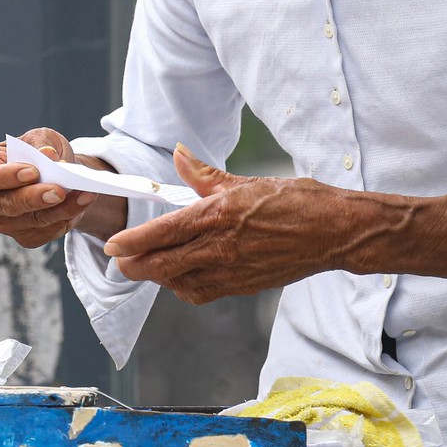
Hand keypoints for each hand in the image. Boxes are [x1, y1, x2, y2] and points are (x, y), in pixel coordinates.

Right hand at [0, 127, 120, 247]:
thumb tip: (48, 155)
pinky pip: (46, 233)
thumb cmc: (38, 153)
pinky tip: (82, 203)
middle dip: (35, 198)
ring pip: (32, 221)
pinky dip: (66, 218)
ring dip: (61, 209)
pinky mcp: (24, 237)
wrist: (54, 174)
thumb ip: (40, 142)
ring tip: (84, 194)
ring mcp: (4, 223)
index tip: (33, 172)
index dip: (6, 176)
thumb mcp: (39, 138)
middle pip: (7, 205)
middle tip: (58, 191)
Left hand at [104, 145, 367, 303]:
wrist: (334, 232)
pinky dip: (184, 287)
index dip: (132, 242)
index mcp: (218, 216)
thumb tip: (178, 154)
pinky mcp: (243, 286)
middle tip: (119, 263)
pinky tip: (181, 278)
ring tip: (146, 267)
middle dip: (135, 266)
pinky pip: (202, 292)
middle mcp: (220, 248)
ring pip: (179, 282)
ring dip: (158, 277)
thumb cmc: (297, 202)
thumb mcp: (246, 181)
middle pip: (162, 265)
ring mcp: (232, 271)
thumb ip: (205, 176)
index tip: (112, 246)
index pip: (162, 233)